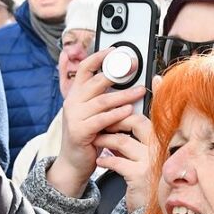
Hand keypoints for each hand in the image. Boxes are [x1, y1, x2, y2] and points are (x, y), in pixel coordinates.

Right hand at [46, 49, 145, 197]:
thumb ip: (102, 98)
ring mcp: (74, 117)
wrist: (73, 163)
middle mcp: (73, 103)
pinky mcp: (80, 132)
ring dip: (123, 95)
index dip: (98, 57)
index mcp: (76, 94)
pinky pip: (101, 120)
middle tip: (134, 66)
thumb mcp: (93, 113)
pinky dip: (116, 114)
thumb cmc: (88, 137)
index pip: (84, 69)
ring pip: (102, 101)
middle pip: (96, 82)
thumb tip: (125, 83)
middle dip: (117, 72)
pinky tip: (129, 110)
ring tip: (140, 91)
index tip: (114, 50)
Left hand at [94, 112, 151, 211]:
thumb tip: (115, 127)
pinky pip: (117, 162)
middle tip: (100, 125)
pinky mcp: (140, 175)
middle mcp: (160, 148)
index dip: (123, 116)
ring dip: (105, 139)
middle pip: (136, 122)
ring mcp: (151, 161)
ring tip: (96, 142)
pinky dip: (105, 160)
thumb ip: (134, 144)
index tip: (109, 118)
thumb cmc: (147, 183)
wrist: (152, 209)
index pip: (143, 119)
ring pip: (123, 141)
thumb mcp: (144, 159)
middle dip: (114, 122)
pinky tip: (100, 162)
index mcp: (162, 141)